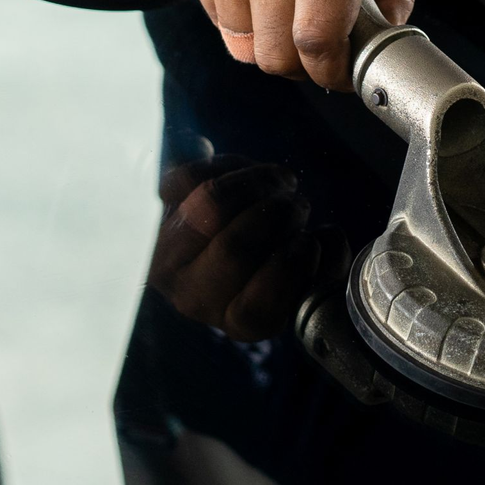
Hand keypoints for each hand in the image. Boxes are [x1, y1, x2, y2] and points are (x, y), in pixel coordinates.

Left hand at [147, 155, 344, 341]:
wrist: (214, 241)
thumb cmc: (271, 262)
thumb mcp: (302, 279)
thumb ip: (325, 269)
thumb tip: (330, 239)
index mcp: (235, 319)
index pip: (255, 309)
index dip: (290, 267)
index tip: (309, 242)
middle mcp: (192, 294)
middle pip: (235, 250)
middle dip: (281, 215)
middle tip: (299, 206)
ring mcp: (167, 252)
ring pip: (214, 205)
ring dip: (261, 183)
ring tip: (282, 183)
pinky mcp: (155, 207)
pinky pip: (193, 175)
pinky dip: (231, 164)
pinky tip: (248, 173)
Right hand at [180, 0, 413, 89]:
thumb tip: (393, 21)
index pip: (319, 42)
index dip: (330, 73)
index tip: (338, 72)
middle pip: (276, 56)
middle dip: (299, 68)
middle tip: (313, 52)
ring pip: (242, 42)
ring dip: (267, 41)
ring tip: (284, 11)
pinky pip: (216, 12)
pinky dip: (238, 15)